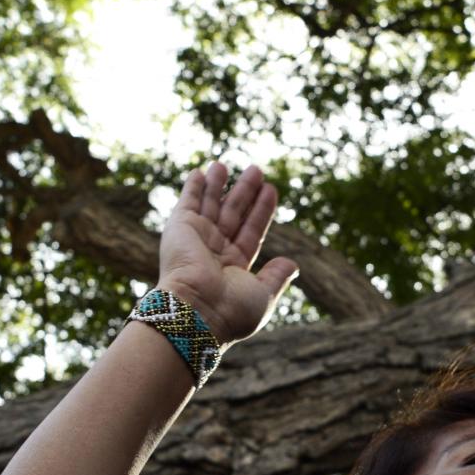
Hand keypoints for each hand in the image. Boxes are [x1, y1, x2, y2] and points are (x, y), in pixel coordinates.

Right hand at [154, 162, 297, 344]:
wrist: (196, 310)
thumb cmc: (231, 310)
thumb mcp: (263, 295)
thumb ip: (277, 277)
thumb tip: (293, 264)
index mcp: (233, 268)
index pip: (250, 232)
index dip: (261, 211)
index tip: (271, 189)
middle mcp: (213, 252)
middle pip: (233, 214)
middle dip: (244, 192)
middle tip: (256, 169)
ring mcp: (196, 239)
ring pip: (211, 205)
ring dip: (218, 184)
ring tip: (225, 164)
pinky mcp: (180, 228)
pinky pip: (188, 203)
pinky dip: (193, 188)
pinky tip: (201, 173)